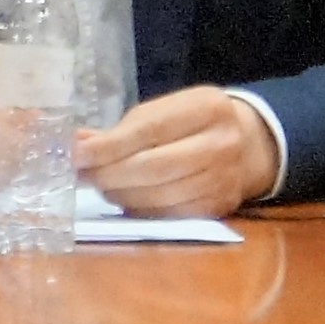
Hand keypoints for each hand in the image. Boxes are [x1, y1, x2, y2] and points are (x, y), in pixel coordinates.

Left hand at [79, 86, 280, 218]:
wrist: (250, 145)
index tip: (76, 155)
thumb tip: (75, 144)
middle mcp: (220, 144)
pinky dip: (139, 209)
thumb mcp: (166, 110)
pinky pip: (167, 215)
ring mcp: (222, 180)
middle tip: (82, 175)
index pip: (148, 130)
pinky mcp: (218, 207)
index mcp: (206, 107)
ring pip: (156, 196)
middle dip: (108, 174)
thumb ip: (123, 129)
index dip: (107, 147)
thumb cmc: (194, 123)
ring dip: (119, 194)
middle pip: (151, 167)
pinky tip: (126, 199)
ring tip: (102, 185)